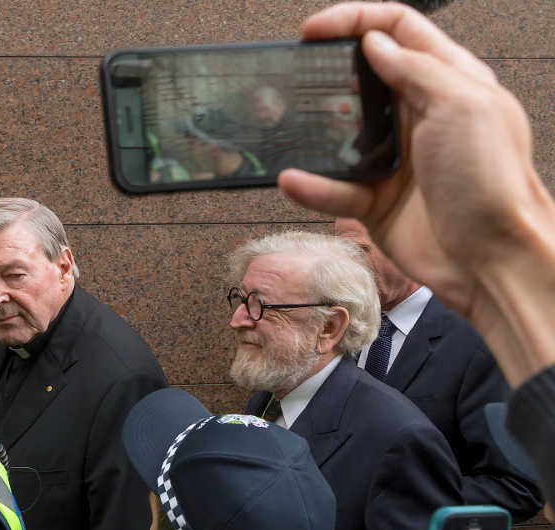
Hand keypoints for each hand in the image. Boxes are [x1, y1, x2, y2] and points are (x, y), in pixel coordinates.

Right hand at [278, 3, 554, 334]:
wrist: (490, 259)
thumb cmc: (492, 182)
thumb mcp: (461, 105)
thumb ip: (415, 68)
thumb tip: (375, 41)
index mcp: (449, 82)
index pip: (398, 31)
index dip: (355, 21)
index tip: (313, 31)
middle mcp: (420, 117)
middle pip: (363, 80)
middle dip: (324, 75)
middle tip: (292, 75)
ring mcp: (396, 160)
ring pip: (340, 137)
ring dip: (311, 134)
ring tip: (285, 128)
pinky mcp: (376, 201)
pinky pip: (333, 189)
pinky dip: (312, 186)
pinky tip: (294, 181)